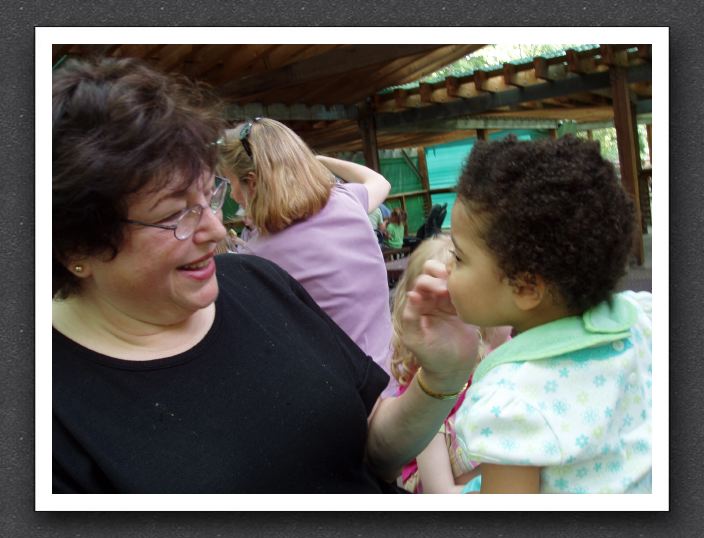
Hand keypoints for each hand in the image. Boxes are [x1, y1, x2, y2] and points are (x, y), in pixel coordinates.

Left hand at [402, 260, 478, 384]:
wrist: (452, 369)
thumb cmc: (430, 356)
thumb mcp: (415, 339)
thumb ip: (411, 318)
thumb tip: (412, 294)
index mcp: (418, 305)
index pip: (421, 283)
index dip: (429, 282)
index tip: (440, 291)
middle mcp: (432, 299)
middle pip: (433, 273)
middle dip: (440, 273)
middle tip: (450, 286)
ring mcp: (449, 302)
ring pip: (450, 278)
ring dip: (454, 277)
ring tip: (461, 286)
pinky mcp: (464, 307)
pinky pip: (464, 289)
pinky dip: (467, 286)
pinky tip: (471, 292)